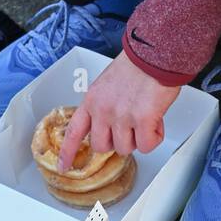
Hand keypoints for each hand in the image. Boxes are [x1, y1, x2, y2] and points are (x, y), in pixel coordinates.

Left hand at [57, 50, 181, 171]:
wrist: (154, 54)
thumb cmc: (136, 66)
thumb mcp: (106, 84)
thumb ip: (103, 105)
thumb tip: (109, 124)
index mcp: (92, 100)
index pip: (74, 132)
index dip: (68, 152)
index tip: (64, 166)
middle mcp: (103, 110)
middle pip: (102, 147)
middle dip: (117, 141)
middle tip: (129, 127)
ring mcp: (122, 117)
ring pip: (126, 149)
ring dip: (138, 138)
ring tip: (145, 117)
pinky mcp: (143, 120)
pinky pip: (147, 145)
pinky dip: (154, 137)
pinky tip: (156, 120)